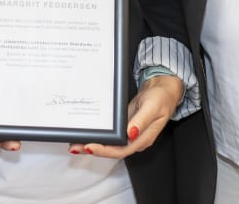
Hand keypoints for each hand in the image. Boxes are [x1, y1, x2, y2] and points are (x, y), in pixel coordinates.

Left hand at [68, 74, 182, 158]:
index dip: (104, 150)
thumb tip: (130, 133)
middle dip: (93, 149)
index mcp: (143, 138)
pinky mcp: (125, 126)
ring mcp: (129, 134)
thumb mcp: (153, 106)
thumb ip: (141, 120)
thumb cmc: (162, 97)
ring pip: (109, 144)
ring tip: (75, 142)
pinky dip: (99, 135)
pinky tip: (88, 132)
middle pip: (112, 150)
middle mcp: (135, 139)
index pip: (121, 150)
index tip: (89, 146)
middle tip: (75, 146)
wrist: (164, 89)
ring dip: (93, 143)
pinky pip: (110, 134)